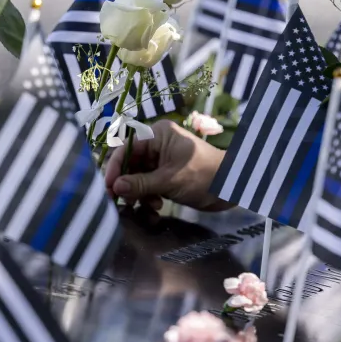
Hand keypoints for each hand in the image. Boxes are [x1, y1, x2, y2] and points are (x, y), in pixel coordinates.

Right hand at [103, 120, 232, 211]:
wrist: (232, 187)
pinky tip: (156, 206)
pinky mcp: (168, 174)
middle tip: (121, 202)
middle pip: (131, 162)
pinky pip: (149, 184)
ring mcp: (163, 160)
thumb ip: (141, 184)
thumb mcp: (170, 180)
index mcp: (158, 134)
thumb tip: (115, 188)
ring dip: (139, 192)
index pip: (127, 147)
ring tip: (147, 205)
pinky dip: (149, 195)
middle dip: (127, 183)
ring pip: (139, 175)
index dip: (116, 167)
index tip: (109, 187)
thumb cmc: (204, 176)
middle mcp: (158, 144)